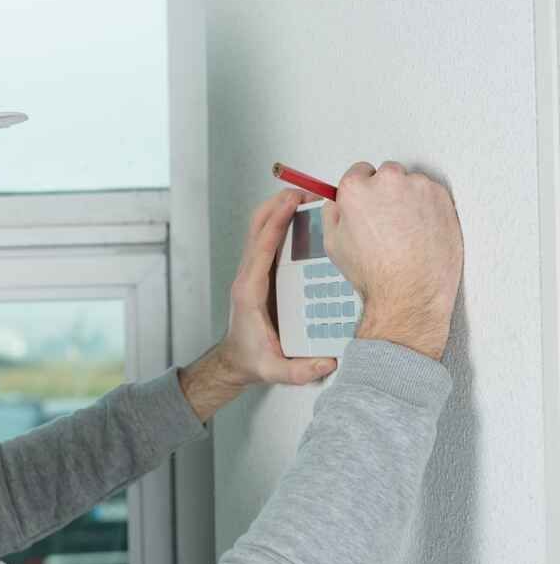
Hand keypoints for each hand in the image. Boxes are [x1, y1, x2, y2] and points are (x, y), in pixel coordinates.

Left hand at [219, 188, 338, 386]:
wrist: (234, 362)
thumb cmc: (252, 361)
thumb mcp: (275, 372)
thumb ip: (300, 371)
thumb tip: (328, 363)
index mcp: (249, 292)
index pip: (261, 249)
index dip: (275, 223)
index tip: (291, 203)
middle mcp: (247, 277)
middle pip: (256, 228)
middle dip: (277, 205)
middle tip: (305, 192)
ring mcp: (251, 272)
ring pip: (259, 229)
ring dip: (278, 209)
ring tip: (306, 198)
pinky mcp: (259, 273)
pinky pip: (267, 240)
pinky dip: (280, 222)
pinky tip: (301, 218)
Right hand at [322, 161, 462, 359]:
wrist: (410, 291)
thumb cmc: (376, 273)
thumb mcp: (333, 244)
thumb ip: (332, 214)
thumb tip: (337, 204)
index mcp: (357, 188)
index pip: (358, 171)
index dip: (361, 191)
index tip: (366, 202)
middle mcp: (388, 180)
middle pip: (385, 174)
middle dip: (385, 193)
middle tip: (385, 222)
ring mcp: (418, 186)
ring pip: (410, 184)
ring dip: (407, 200)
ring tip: (404, 232)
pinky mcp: (442, 197)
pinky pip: (431, 195)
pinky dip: (427, 208)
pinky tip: (419, 232)